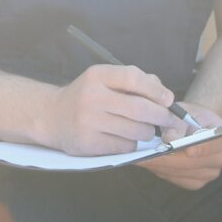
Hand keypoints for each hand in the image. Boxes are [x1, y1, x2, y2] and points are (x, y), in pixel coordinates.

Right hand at [45, 65, 181, 155]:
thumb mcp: (104, 80)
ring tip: (145, 130)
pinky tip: (125, 138)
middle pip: (139, 108)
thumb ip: (134, 82)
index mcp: (97, 75)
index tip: (168, 100)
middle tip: (169, 121)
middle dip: (161, 116)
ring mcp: (89, 121)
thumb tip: (165, 96)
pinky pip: (125, 146)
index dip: (155, 90)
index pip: (133, 78)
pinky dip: (132, 144)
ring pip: (136, 131)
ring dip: (148, 132)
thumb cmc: (87, 96)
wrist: (52, 117)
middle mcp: (91, 97)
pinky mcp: (88, 143)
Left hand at [139, 103, 221, 190]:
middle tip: (150, 154)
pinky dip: (165, 172)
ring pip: (185, 172)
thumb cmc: (191, 117)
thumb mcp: (184, 113)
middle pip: (197, 162)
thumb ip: (177, 125)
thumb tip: (169, 140)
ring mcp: (212, 173)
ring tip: (145, 157)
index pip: (217, 143)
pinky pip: (180, 180)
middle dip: (172, 158)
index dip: (203, 147)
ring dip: (164, 166)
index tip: (188, 149)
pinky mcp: (199, 183)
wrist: (196, 127)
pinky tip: (152, 163)